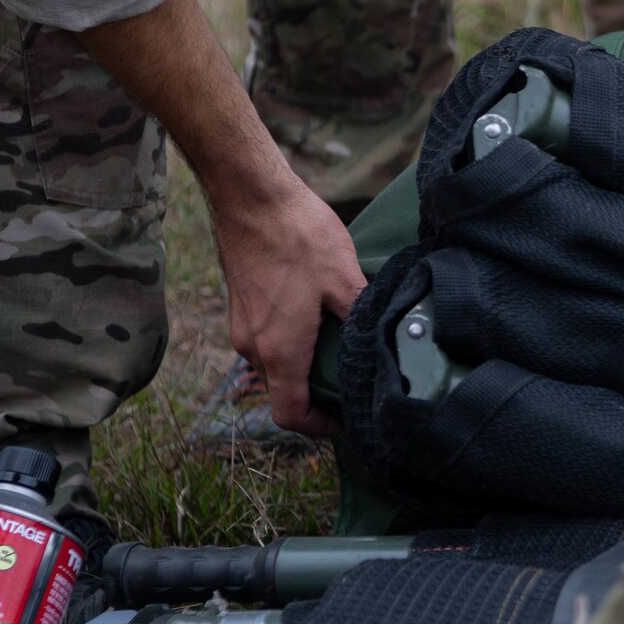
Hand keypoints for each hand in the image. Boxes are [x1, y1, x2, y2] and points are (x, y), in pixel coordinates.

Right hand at [213, 173, 365, 435]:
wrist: (250, 195)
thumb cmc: (296, 235)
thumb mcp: (344, 278)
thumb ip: (361, 316)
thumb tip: (382, 341)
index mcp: (280, 350)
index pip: (290, 414)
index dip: (319, 428)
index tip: (345, 418)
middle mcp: (254, 346)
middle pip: (284, 391)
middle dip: (318, 393)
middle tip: (354, 378)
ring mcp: (243, 325)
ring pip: (276, 364)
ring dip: (305, 364)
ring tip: (341, 344)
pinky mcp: (241, 305)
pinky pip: (267, 339)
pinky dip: (292, 342)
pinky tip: (319, 316)